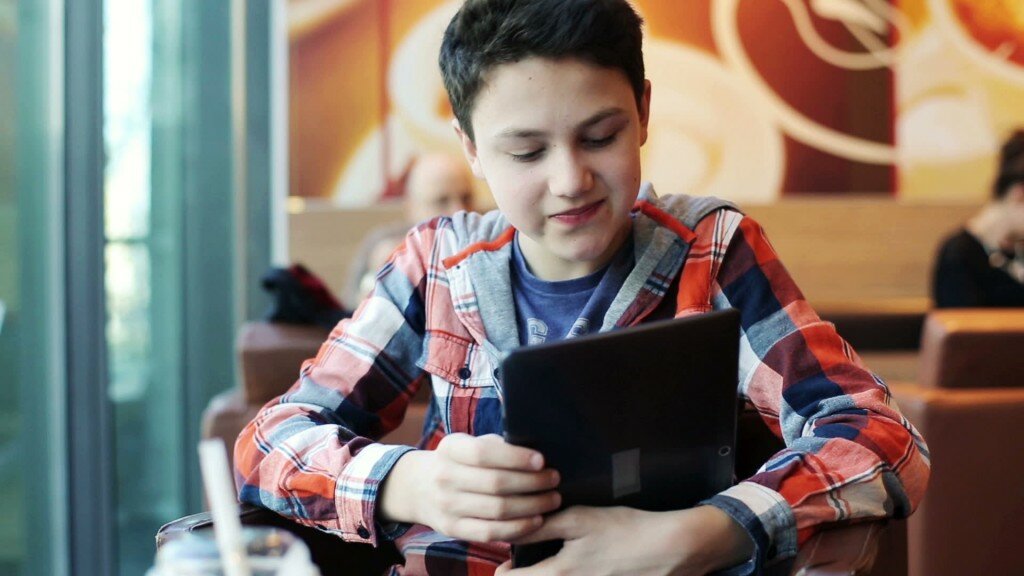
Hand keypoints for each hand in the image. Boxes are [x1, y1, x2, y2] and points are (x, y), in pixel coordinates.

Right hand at [379, 433, 560, 541]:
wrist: (418, 488)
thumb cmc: (458, 461)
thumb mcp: (468, 444)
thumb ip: (495, 446)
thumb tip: (535, 455)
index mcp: (450, 449)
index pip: (484, 453)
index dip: (515, 457)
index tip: (541, 460)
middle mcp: (445, 477)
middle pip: (495, 483)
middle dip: (532, 483)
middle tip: (554, 479)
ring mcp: (447, 506)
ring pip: (497, 510)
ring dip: (531, 506)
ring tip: (552, 500)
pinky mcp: (452, 529)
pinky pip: (490, 533)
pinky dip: (518, 528)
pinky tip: (536, 520)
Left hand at [495, 505, 753, 575]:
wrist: (669, 548)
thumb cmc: (624, 531)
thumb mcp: (579, 519)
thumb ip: (543, 526)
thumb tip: (515, 529)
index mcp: (559, 574)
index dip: (503, 573)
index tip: (502, 564)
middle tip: (521, 565)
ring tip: (545, 564)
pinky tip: (574, 565)